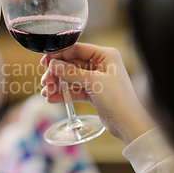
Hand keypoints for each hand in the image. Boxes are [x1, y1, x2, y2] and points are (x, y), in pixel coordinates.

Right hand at [40, 43, 155, 145]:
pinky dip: (64, 94)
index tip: (45, 62)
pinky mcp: (94, 92)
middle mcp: (101, 65)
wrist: (128, 123)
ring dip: (58, 85)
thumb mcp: (93, 82)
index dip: (59, 55)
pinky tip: (52, 99)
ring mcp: (97, 79)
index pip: (77, 49)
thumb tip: (53, 64)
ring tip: (46, 92)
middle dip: (56, 73)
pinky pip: (74, 90)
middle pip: (71, 64)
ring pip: (71, 78)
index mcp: (105, 55)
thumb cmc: (118, 99)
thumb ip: (71, 72)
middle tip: (45, 81)